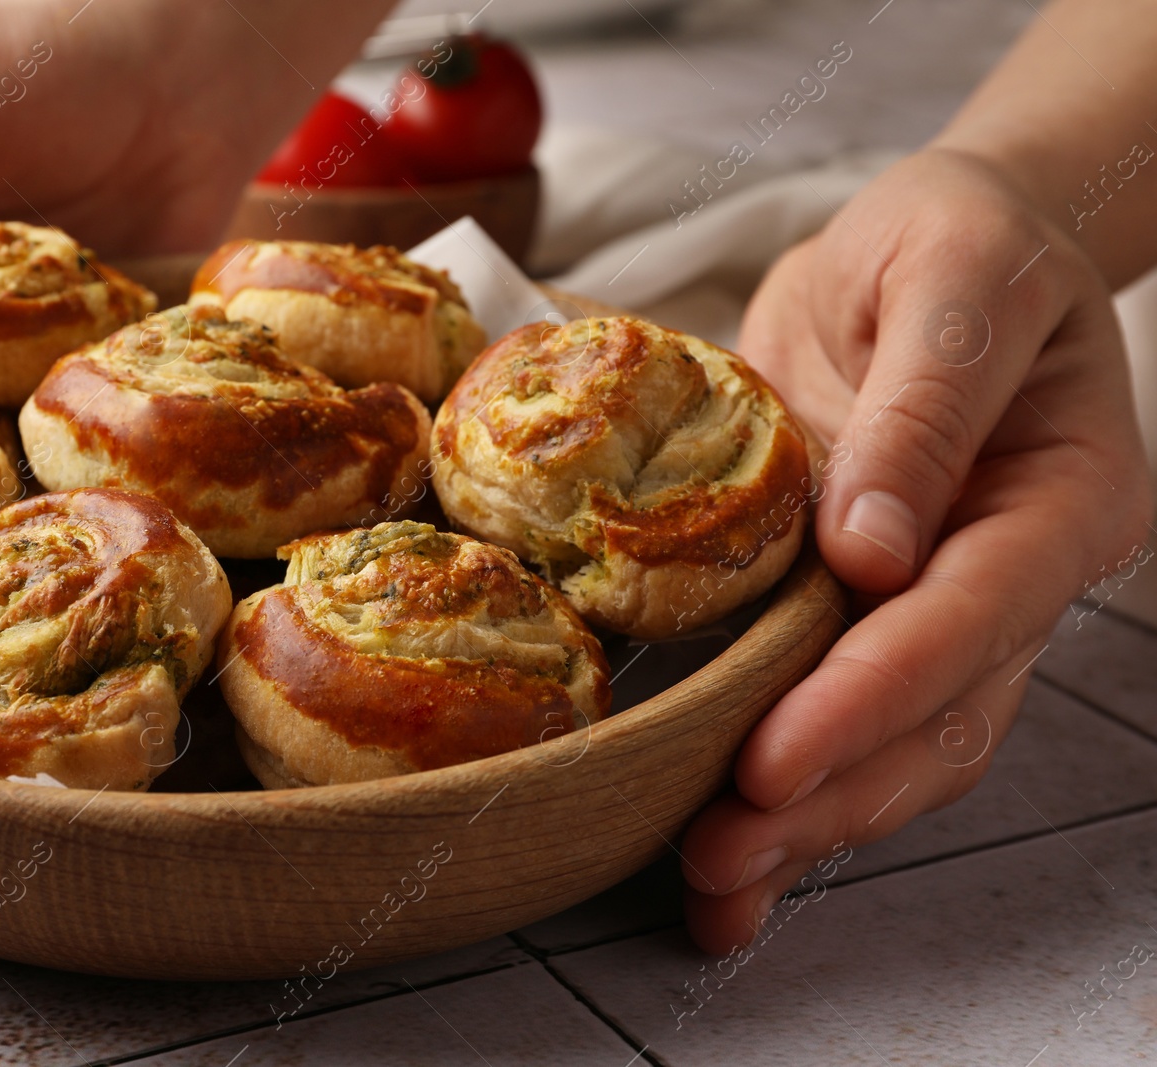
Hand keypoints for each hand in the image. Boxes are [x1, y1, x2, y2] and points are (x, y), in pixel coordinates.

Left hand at [678, 148, 1151, 951]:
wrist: (943, 247)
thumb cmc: (954, 243)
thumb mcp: (944, 282)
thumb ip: (920, 411)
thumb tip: (873, 552)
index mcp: (1062, 496)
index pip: (970, 619)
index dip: (872, 697)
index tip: (775, 758)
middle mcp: (1022, 574)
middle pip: (941, 716)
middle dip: (829, 793)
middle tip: (718, 854)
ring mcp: (962, 608)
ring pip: (910, 748)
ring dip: (814, 823)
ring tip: (713, 884)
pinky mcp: (891, 617)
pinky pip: (862, 721)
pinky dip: (801, 789)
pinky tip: (737, 853)